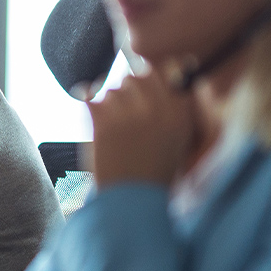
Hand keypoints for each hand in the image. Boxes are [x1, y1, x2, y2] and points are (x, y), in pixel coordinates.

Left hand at [84, 62, 196, 186]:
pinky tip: (96, 123)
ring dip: (112, 103)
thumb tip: (178, 67)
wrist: (130, 203)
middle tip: (129, 114)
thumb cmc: (155, 176)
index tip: (149, 90)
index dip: (155, 79)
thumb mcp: (181, 141)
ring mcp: (128, 110)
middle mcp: (156, 106)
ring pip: (113, 88)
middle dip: (132, 91)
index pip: (168, 69)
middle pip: (138, 75)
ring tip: (115, 130)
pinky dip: (88, 105)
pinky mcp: (101, 118)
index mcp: (179, 112)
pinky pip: (89, 95)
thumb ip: (179, 107)